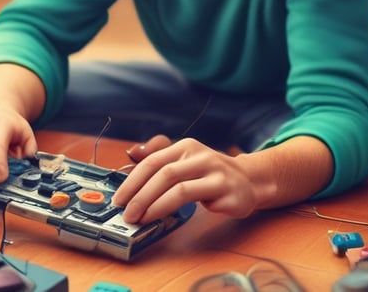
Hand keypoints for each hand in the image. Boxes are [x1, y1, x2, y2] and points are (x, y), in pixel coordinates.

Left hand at [112, 137, 259, 223]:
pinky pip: (202, 204)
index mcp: (186, 147)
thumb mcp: (184, 161)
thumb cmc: (208, 173)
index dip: (132, 182)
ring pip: (180, 190)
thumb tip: (130, 160)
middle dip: (141, 197)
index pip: (152, 162)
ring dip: (157, 207)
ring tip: (143, 220)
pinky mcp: (229, 194)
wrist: (248, 180)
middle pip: (164, 174)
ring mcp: (217, 175)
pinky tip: (174, 220)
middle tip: (128, 215)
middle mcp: (201, 157)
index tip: (118, 200)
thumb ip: (158, 161)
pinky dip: (185, 213)